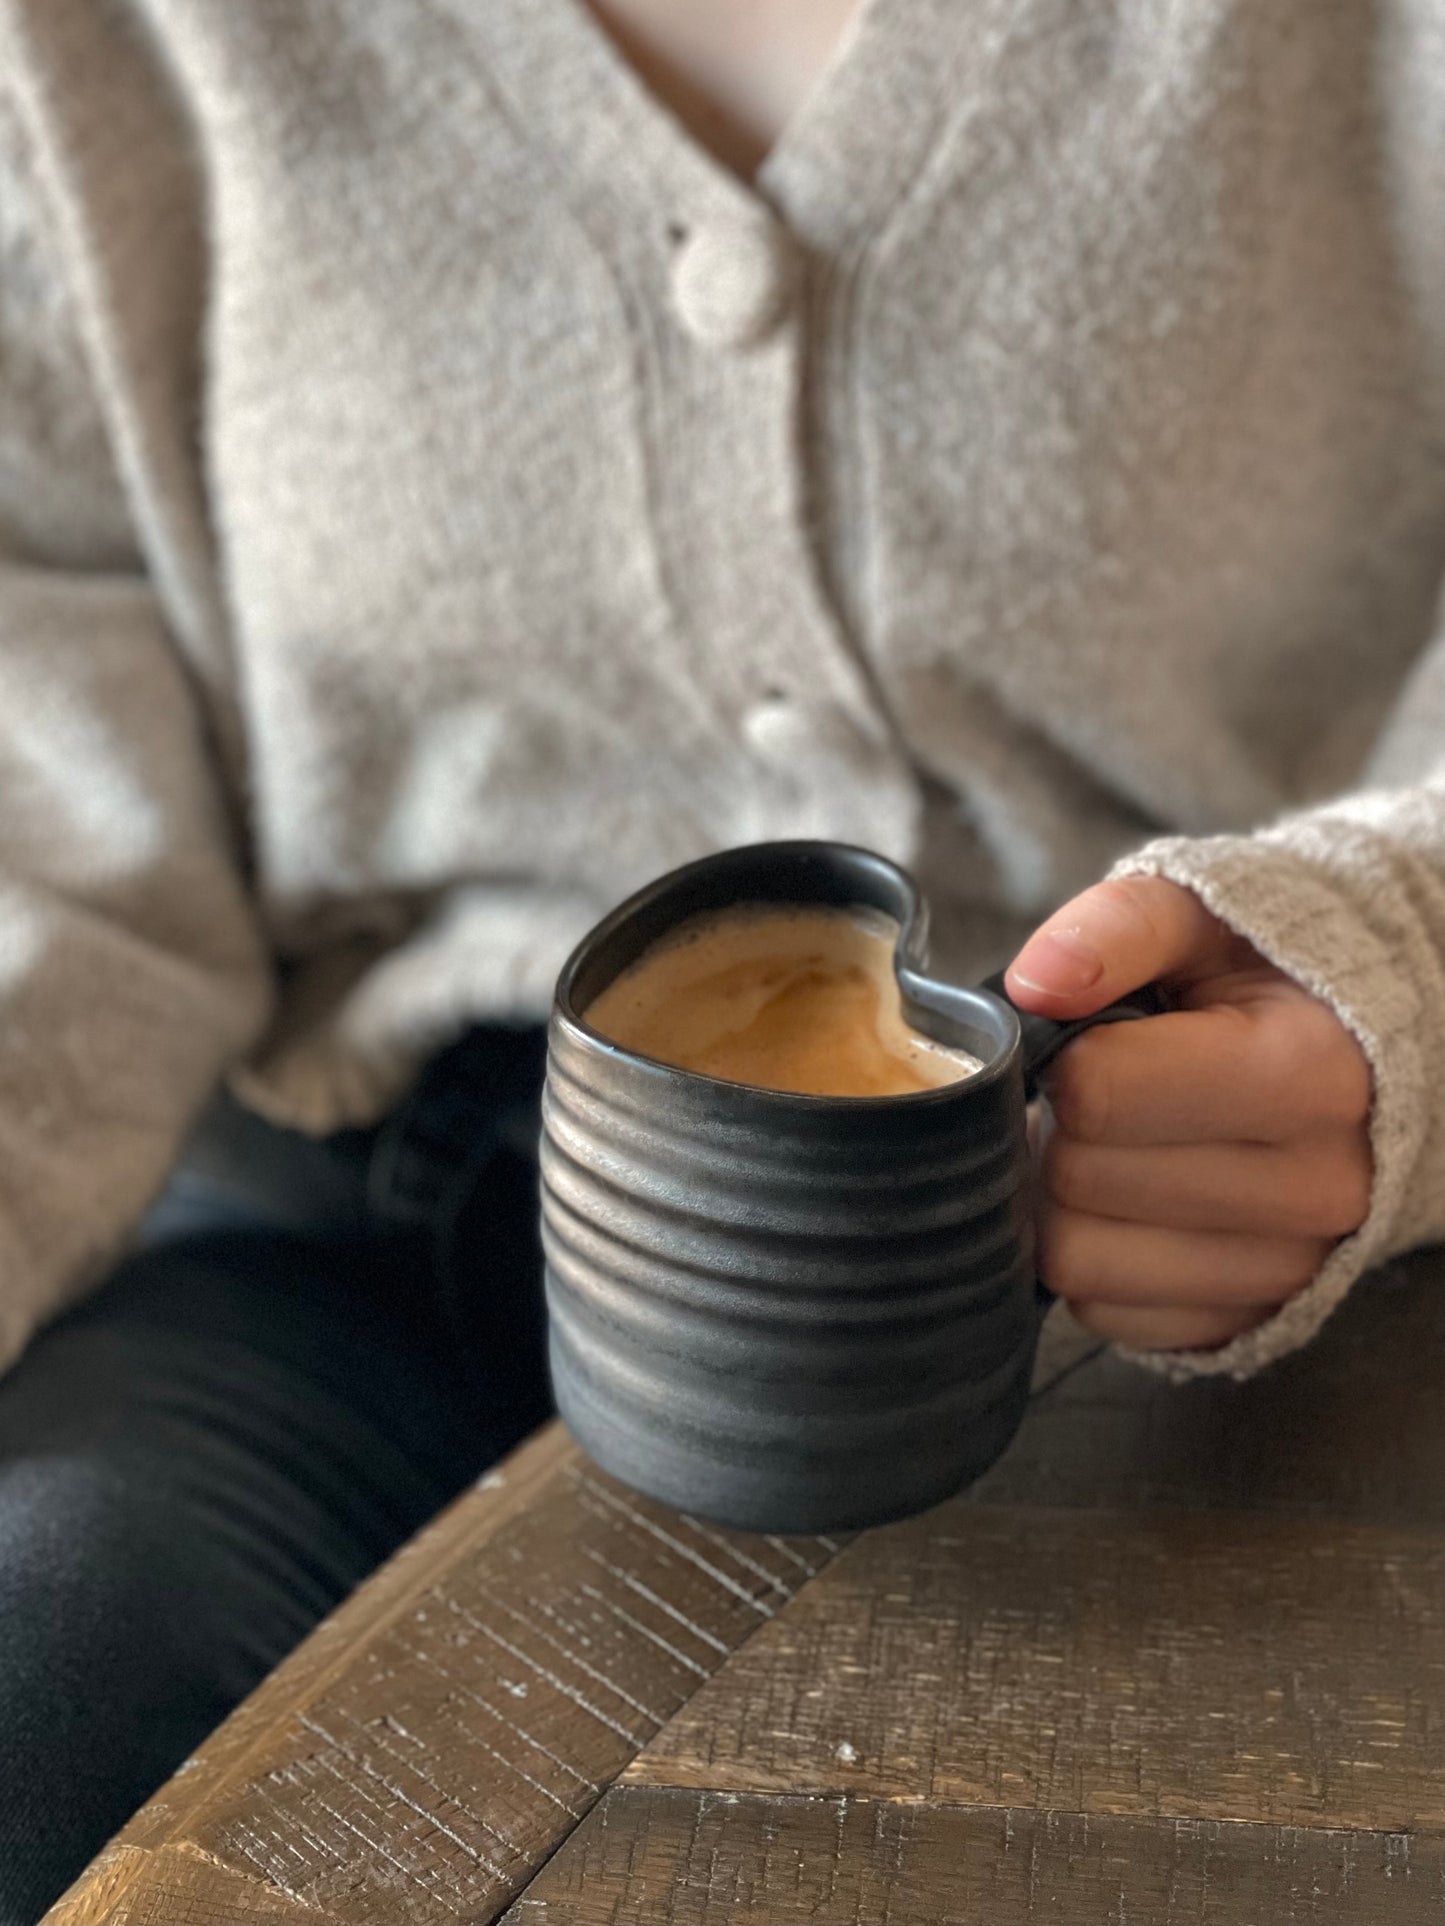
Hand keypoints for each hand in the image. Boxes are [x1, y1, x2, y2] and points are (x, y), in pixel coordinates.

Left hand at [1004, 877, 1372, 1350]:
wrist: (1352, 1058)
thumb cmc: (1260, 980)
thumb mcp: (1197, 917)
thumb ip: (1114, 928)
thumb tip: (1035, 983)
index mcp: (1307, 1072)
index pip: (1098, 1094)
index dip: (1063, 1062)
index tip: (1089, 1043)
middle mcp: (1315, 1186)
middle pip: (1078, 1178)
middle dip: (1060, 1128)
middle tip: (1093, 1096)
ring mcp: (1287, 1268)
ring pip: (1077, 1260)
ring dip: (1063, 1201)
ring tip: (1111, 1146)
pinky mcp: (1248, 1322)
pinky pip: (1104, 1312)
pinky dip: (1094, 1258)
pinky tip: (1130, 1204)